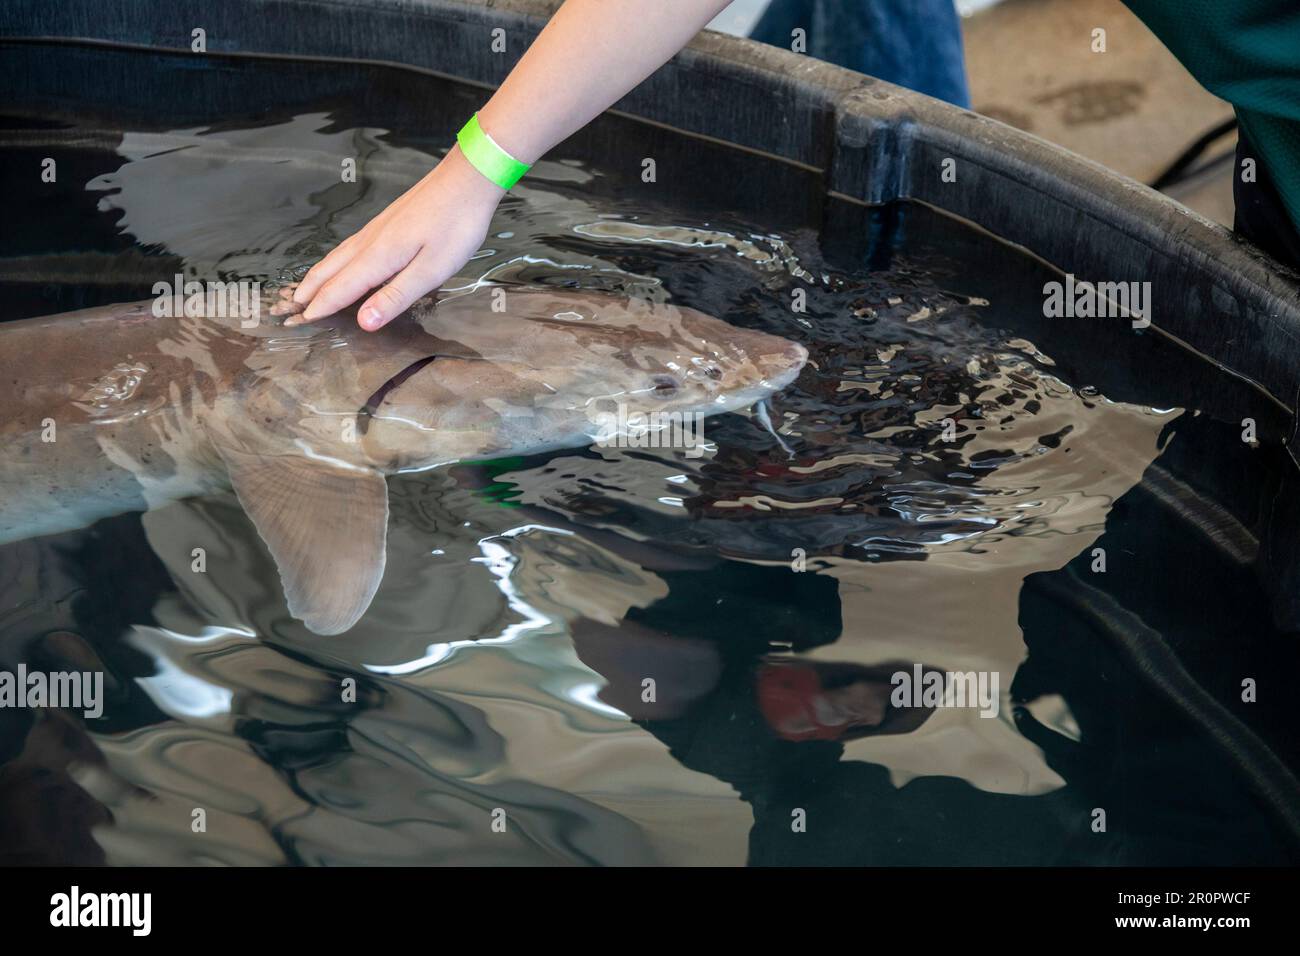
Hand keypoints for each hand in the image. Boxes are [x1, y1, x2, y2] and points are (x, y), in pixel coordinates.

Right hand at [289, 145, 504, 330]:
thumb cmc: (456, 225)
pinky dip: (334, 260)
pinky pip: (349, 247)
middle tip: (290, 307)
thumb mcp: (431, 270)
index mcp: (378, 257)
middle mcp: (370, 241)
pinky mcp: (386, 222)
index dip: (321, 307)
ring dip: (318, 275)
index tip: (300, 322)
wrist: (466, 179)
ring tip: (305, 288)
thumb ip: (396, 296)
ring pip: (338, 256)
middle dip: (310, 290)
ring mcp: (376, 229)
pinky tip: (340, 262)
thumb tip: (363, 322)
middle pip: (331, 270)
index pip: (341, 288)